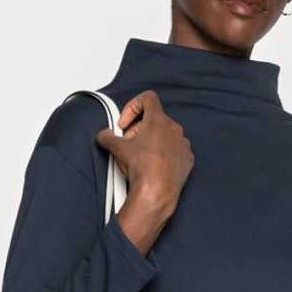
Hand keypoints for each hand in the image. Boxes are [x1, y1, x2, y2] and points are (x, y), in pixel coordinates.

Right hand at [97, 91, 193, 254]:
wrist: (157, 193)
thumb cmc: (142, 168)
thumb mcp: (117, 148)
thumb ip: (107, 136)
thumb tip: (104, 135)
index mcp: (159, 120)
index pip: (148, 98)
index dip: (132, 106)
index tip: (125, 122)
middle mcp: (174, 129)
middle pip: (154, 120)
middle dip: (138, 129)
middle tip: (128, 143)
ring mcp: (183, 145)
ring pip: (165, 135)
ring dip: (151, 141)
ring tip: (140, 156)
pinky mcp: (187, 160)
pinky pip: (174, 151)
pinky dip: (163, 154)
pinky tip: (153, 166)